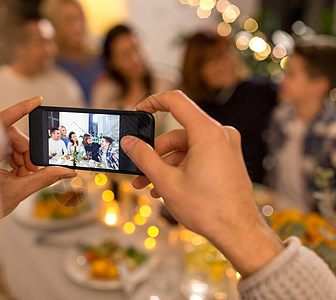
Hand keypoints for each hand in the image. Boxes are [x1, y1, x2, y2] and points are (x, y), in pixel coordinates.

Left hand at [0, 97, 76, 216]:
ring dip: (21, 159)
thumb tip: (68, 171)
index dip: (22, 108)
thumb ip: (44, 179)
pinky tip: (16, 176)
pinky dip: (14, 162)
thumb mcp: (18, 191)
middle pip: (11, 135)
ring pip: (9, 143)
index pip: (4, 121)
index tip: (38, 100)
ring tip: (23, 178)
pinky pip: (3, 149)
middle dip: (26, 152)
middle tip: (33, 170)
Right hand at [120, 91, 282, 276]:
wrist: (239, 233)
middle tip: (139, 172)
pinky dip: (181, 169)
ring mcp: (225, 148)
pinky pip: (197, 156)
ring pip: (185, 149)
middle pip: (177, 134)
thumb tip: (129, 142)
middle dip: (155, 154)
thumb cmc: (208, 208)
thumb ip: (144, 157)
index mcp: (208, 133)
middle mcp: (220, 135)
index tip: (138, 111)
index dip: (153, 102)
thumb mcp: (166, 181)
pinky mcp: (226, 160)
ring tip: (150, 187)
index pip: (176, 100)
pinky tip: (166, 188)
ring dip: (165, 166)